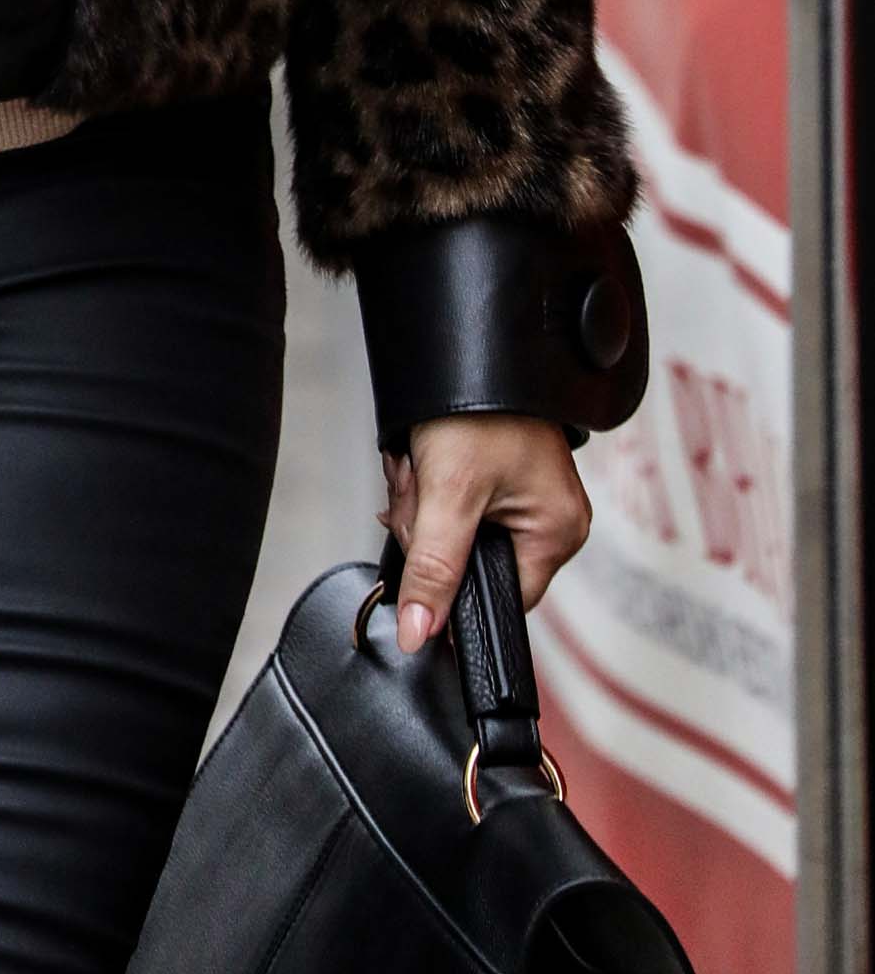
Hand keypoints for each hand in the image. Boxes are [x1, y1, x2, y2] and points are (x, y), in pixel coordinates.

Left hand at [377, 413, 591, 653]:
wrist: (472, 337)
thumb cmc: (480, 406)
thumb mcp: (449, 493)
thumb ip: (434, 569)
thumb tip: (421, 635)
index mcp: (557, 534)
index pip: (497, 598)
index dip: (449, 583)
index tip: (420, 547)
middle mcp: (550, 519)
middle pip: (468, 562)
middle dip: (427, 526)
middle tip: (416, 483)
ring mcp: (525, 494)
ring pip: (453, 531)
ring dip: (421, 500)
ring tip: (415, 461)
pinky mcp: (499, 472)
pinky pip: (454, 502)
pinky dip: (428, 483)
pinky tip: (417, 458)